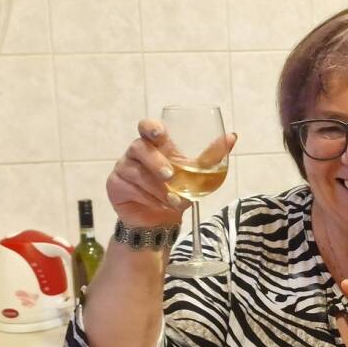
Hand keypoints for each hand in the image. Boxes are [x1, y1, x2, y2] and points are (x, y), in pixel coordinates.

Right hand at [107, 120, 237, 227]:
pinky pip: (129, 188)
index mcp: (156, 144)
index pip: (147, 126)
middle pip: (139, 148)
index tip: (159, 133)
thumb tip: (232, 136)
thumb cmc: (176, 189)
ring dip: (156, 188)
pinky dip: (146, 198)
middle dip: (155, 161)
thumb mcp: (196, 174)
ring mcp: (124, 167)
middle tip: (169, 175)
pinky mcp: (115, 185)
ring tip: (173, 200)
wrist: (160, 220)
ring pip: (136, 172)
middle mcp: (137, 152)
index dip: (151, 127)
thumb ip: (212, 156)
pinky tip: (157, 205)